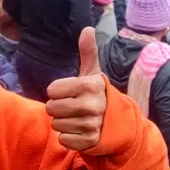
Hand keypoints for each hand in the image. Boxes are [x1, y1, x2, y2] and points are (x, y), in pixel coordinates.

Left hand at [45, 27, 105, 151]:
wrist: (118, 123)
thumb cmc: (98, 94)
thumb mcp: (93, 74)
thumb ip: (88, 52)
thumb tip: (87, 28)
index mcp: (89, 86)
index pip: (51, 90)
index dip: (57, 92)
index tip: (70, 92)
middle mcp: (91, 105)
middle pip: (51, 108)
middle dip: (58, 108)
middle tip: (72, 107)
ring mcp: (92, 125)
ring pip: (56, 125)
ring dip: (63, 123)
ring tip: (77, 118)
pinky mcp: (90, 141)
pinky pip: (63, 139)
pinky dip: (68, 137)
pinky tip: (79, 131)